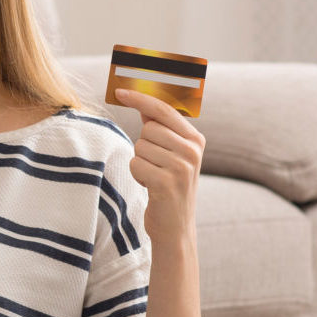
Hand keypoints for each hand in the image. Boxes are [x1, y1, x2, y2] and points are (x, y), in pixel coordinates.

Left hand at [114, 88, 205, 245]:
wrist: (175, 226)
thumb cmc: (168, 187)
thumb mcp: (171, 154)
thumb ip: (160, 127)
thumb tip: (143, 101)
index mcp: (195, 140)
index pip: (164, 110)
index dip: (141, 98)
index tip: (121, 90)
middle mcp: (192, 150)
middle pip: (148, 128)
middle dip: (143, 145)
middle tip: (155, 165)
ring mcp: (181, 167)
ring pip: (139, 146)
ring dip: (140, 162)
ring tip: (154, 177)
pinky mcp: (167, 182)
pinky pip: (135, 164)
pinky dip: (137, 175)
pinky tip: (150, 186)